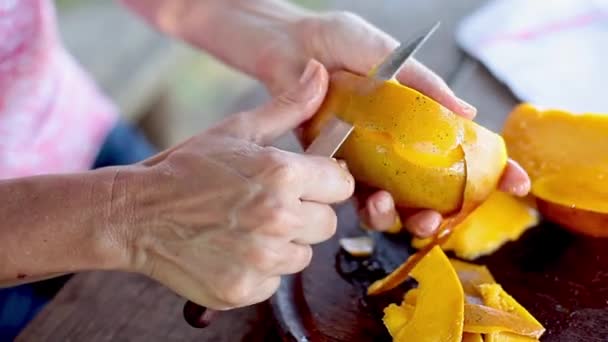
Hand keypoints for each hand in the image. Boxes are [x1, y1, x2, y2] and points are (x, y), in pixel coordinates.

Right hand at [115, 61, 353, 308]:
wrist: (136, 214)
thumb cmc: (187, 168)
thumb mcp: (238, 130)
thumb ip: (288, 106)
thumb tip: (320, 72)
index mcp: (281, 173)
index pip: (342, 184)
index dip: (325, 182)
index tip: (307, 183)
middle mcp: (277, 218)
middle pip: (327, 224)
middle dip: (306, 214)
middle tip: (269, 205)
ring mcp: (261, 258)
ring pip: (303, 255)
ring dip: (283, 244)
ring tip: (247, 227)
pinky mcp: (244, 288)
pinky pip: (275, 281)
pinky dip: (259, 269)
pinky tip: (233, 251)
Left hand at [260, 11, 529, 236]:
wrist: (287, 46)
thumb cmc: (338, 43)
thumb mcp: (384, 54)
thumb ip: (422, 84)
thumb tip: (468, 114)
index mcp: (417, 120)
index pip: (464, 152)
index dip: (494, 172)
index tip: (518, 186)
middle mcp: (396, 147)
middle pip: (429, 194)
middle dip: (438, 216)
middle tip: (434, 220)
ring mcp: (366, 160)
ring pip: (391, 204)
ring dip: (395, 217)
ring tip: (386, 206)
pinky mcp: (333, 165)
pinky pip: (350, 196)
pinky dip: (360, 205)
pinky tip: (362, 197)